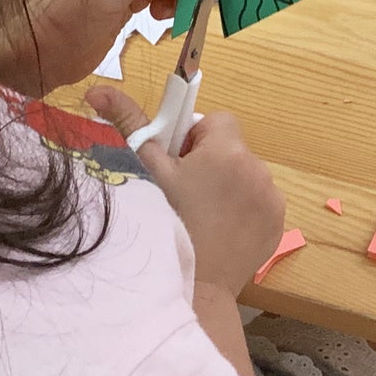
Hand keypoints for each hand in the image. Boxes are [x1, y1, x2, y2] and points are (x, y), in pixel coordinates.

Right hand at [89, 87, 285, 297]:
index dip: (195, 138)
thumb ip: (128, 123)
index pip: (216, 120)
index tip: (179, 164)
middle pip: (231, 149)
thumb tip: (97, 89)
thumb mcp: (146, 171)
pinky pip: (259, 202)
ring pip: (245, 176)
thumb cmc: (165, 223)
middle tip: (185, 193)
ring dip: (228, 186)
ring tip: (202, 216)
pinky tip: (221, 231)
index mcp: (227, 150)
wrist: (194, 286)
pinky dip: (243, 210)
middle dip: (210, 163)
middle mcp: (258, 169)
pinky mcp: (278, 223)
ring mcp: (272, 198)